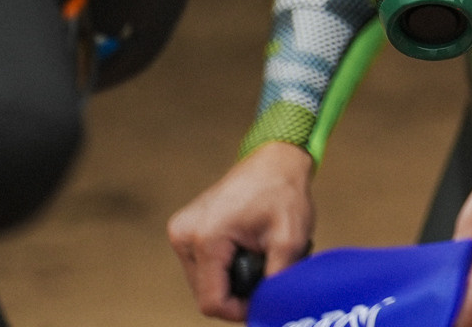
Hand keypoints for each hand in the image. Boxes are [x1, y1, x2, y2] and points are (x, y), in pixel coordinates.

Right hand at [167, 142, 315, 320]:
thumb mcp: (290, 239)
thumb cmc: (283, 192)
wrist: (274, 160)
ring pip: (203, 281)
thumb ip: (277, 278)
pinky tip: (245, 250)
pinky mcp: (185, 230)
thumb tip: (269, 307)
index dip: (239, 311)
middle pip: (205, 293)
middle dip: (236, 293)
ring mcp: (181, 232)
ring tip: (257, 258)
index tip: (264, 301)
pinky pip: (202, 265)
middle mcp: (184, 236)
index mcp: (206, 239)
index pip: (212, 301)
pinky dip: (224, 267)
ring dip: (230, 280)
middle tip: (266, 275)